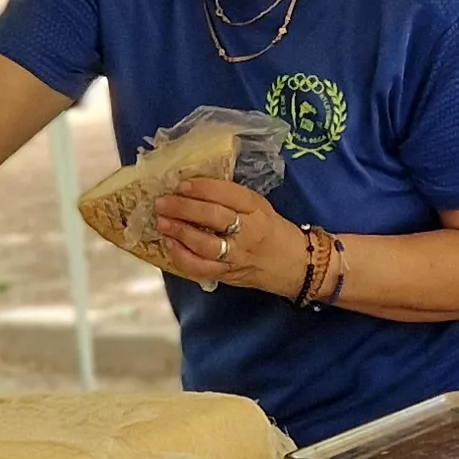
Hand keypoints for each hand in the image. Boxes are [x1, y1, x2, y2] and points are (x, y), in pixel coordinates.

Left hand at [153, 177, 298, 296]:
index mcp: (257, 209)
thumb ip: (233, 199)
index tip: (181, 184)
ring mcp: (238, 255)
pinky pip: (201, 268)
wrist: (297, 265)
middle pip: (213, 216)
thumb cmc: (274, 231)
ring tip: (162, 222)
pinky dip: (182, 257)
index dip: (202, 188)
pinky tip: (170, 245)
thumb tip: (194, 188)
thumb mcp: (260, 207)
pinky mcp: (229, 274)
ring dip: (179, 232)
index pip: (228, 194)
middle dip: (183, 208)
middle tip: (162, 202)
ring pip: (204, 244)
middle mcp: (248, 231)